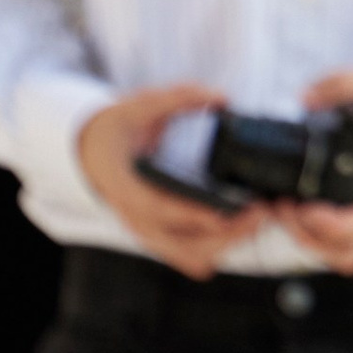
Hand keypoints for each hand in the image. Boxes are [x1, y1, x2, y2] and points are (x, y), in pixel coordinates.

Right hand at [78, 81, 266, 281]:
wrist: (92, 154)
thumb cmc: (116, 131)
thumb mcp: (137, 106)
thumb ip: (177, 98)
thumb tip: (220, 97)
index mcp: (125, 186)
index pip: (157, 207)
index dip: (190, 214)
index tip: (224, 214)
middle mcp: (135, 217)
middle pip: (182, 243)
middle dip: (225, 234)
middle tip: (259, 211)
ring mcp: (148, 232)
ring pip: (190, 255)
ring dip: (226, 243)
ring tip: (258, 219)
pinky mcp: (160, 237)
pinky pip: (190, 255)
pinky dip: (217, 248)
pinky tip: (242, 231)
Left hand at [282, 67, 352, 272]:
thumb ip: (346, 85)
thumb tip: (305, 98)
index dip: (333, 225)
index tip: (304, 207)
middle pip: (349, 250)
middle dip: (307, 236)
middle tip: (283, 204)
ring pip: (345, 253)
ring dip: (309, 241)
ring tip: (286, 209)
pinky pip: (344, 242)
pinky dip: (317, 237)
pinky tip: (298, 210)